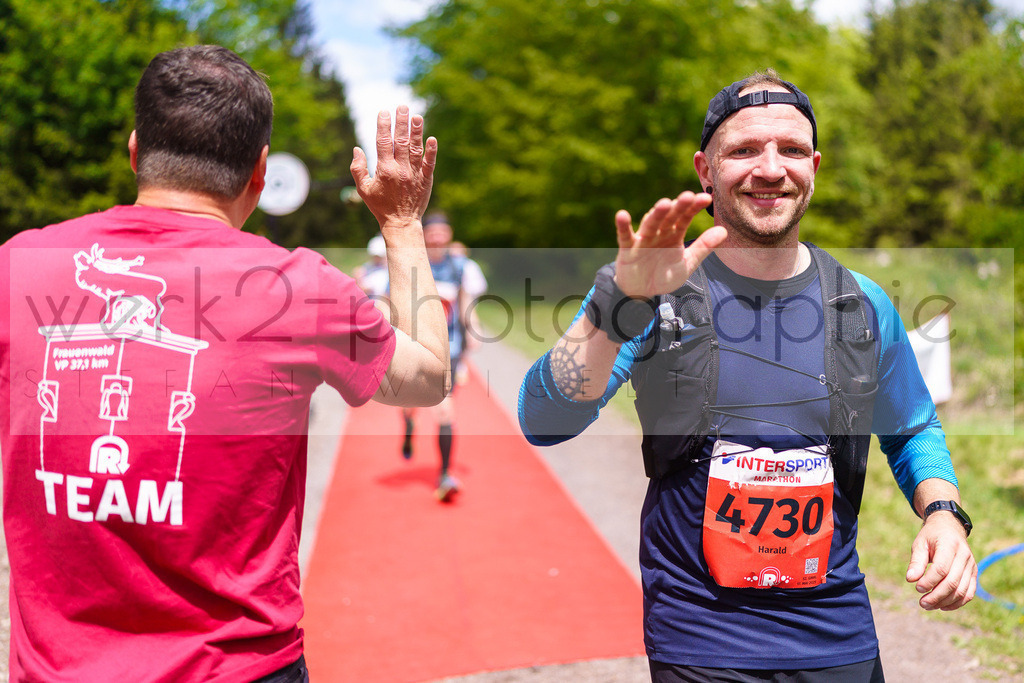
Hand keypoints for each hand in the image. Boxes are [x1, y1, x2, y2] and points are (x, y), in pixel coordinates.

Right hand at [350, 106, 436, 228]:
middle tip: (403, 107)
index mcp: (384, 169)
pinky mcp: (426, 179)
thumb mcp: (363, 189)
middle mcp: (400, 169)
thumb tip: (357, 148)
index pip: (383, 142)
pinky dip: (431, 151)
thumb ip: (358, 168)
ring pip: (415, 148)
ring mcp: (414, 173)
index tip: (384, 112)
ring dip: (416, 131)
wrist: (401, 222)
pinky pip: (429, 162)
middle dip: (401, 122)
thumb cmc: (380, 206)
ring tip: (417, 116)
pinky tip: (432, 138)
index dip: (383, 125)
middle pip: (400, 140)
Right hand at [613, 191, 726, 298]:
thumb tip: (724, 230)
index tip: (706, 198)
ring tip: (664, 204)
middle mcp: (660, 232)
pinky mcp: (628, 248)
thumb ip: (704, 246)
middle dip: (678, 207)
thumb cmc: (665, 274)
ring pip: (650, 223)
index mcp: (675, 234)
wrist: (643, 292)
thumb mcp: (687, 262)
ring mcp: (644, 239)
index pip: (685, 217)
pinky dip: (623, 226)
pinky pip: (625, 236)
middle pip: (669, 217)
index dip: (694, 208)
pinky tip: (622, 215)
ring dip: (656, 214)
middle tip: (687, 196)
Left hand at [905, 513, 976, 609]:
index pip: (942, 568)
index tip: (917, 588)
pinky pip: (969, 593)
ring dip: (945, 602)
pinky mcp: (974, 574)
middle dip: (936, 596)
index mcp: (950, 545)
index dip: (929, 581)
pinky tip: (942, 606)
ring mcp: (971, 566)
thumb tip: (910, 579)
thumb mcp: (920, 543)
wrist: (950, 528)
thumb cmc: (931, 536)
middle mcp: (964, 556)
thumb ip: (916, 561)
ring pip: (962, 591)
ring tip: (928, 605)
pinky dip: (957, 603)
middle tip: (922, 603)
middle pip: (953, 582)